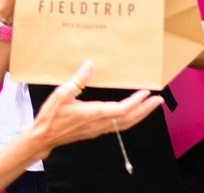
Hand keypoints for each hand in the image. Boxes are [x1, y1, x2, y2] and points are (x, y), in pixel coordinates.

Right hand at [27, 61, 162, 156]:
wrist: (43, 138)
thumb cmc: (51, 116)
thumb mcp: (61, 94)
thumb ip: (77, 80)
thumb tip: (90, 64)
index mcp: (94, 114)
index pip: (122, 110)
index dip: (136, 102)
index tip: (147, 93)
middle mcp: (100, 124)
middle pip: (129, 119)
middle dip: (145, 109)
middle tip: (159, 100)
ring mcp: (98, 129)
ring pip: (125, 124)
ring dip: (140, 115)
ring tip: (151, 105)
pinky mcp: (95, 131)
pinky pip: (118, 126)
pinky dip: (129, 118)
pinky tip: (132, 113)